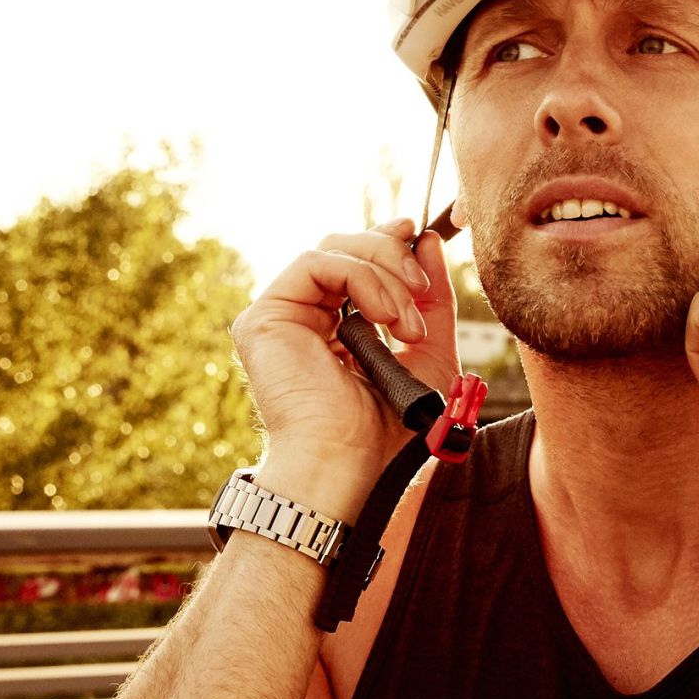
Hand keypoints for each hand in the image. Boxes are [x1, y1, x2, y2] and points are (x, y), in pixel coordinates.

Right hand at [230, 217, 457, 490]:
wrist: (346, 463)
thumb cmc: (384, 431)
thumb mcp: (428, 355)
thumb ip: (433, 302)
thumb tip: (427, 239)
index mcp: (332, 327)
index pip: (356, 263)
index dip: (389, 243)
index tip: (422, 235)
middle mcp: (302, 318)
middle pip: (344, 248)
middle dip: (393, 256)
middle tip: (423, 286)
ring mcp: (281, 317)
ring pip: (333, 250)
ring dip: (385, 274)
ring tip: (408, 322)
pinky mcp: (264, 318)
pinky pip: (317, 264)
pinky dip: (362, 278)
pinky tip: (385, 317)